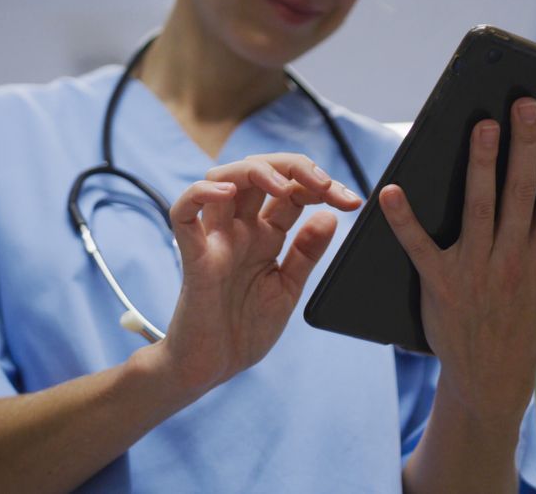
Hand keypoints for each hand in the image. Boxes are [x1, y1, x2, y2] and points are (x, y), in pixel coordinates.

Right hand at [156, 153, 361, 396]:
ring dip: (255, 171)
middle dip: (294, 167)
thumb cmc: (243, 330)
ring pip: (222, 178)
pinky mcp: (194, 258)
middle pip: (259, 172)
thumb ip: (306, 253)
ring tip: (284, 185)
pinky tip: (226, 194)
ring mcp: (215, 239)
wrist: (210, 369)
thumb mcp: (288, 288)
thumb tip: (330, 217)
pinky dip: (200, 194)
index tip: (352, 201)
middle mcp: (240, 230)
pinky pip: (183, 213)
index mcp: (265, 236)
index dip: (322, 187)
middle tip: (325, 184)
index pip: (292, 192)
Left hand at [380, 98, 535, 423]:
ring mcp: (476, 270)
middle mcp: (514, 258)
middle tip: (527, 103)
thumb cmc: (531, 323)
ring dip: (481, 166)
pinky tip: (391, 190)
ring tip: (483, 125)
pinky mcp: (440, 284)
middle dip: (526, 145)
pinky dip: (403, 220)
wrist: (492, 375)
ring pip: (479, 208)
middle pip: (521, 191)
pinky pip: (419, 246)